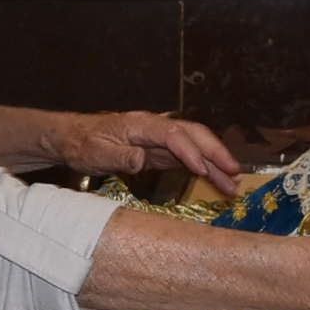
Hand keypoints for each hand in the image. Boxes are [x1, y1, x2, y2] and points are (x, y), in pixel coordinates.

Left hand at [61, 111, 244, 187]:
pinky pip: (188, 159)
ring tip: (233, 184)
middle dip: (215, 152)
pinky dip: (204, 170)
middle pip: (193, 134)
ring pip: (195, 147)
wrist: (75, 139)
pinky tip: (217, 182)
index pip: (172, 134)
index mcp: (141, 125)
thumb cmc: (84, 144)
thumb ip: (121, 156)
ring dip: (215, 164)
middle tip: (234, 172)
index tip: (201, 169)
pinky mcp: (161, 152)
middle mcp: (156, 128)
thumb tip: (141, 160)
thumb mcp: (97, 153)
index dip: (188, 150)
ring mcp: (161, 140)